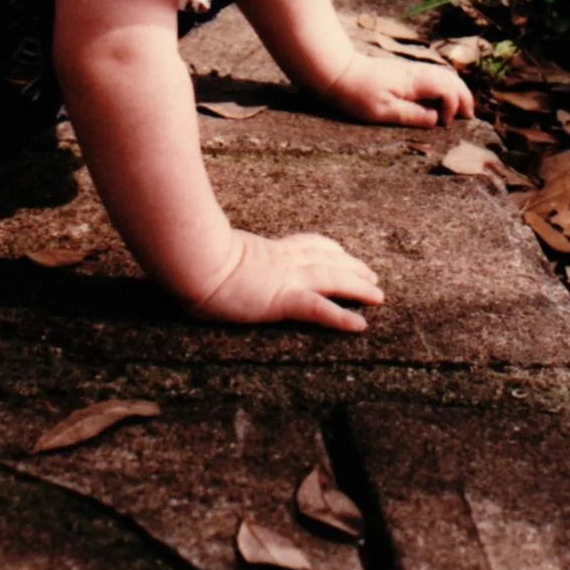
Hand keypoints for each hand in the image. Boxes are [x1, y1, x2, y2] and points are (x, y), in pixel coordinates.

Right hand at [186, 229, 383, 331]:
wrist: (191, 259)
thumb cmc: (190, 255)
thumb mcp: (210, 253)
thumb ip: (220, 257)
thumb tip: (207, 260)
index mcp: (265, 250)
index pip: (305, 244)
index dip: (328, 248)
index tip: (342, 251)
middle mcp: (282, 260)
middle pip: (327, 259)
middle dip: (352, 266)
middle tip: (373, 275)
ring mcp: (284, 278)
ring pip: (333, 280)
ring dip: (359, 287)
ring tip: (379, 296)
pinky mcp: (282, 300)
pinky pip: (320, 309)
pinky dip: (342, 317)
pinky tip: (360, 325)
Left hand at [321, 51, 474, 126]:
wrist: (338, 72)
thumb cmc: (357, 94)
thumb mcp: (383, 111)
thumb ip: (412, 115)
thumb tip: (436, 120)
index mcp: (414, 81)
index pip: (447, 89)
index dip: (452, 107)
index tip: (444, 124)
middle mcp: (416, 72)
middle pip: (451, 79)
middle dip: (463, 97)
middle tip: (468, 117)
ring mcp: (411, 70)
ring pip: (444, 75)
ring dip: (456, 91)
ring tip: (460, 109)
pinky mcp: (404, 72)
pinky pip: (433, 76)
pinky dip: (444, 86)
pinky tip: (441, 99)